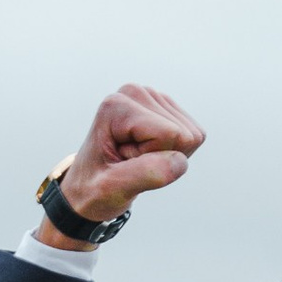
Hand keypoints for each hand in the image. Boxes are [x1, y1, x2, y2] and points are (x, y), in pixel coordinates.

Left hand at [43, 83, 204, 238]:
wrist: (88, 185)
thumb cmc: (94, 188)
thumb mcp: (112, 189)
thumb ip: (145, 174)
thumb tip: (180, 161)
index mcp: (117, 105)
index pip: (169, 134)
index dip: (151, 158)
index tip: (122, 161)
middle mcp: (135, 92)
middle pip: (183, 134)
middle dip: (160, 156)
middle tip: (129, 162)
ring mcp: (153, 97)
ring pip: (191, 135)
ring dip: (167, 155)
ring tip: (135, 158)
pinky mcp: (166, 108)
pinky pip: (193, 136)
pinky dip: (174, 152)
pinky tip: (148, 152)